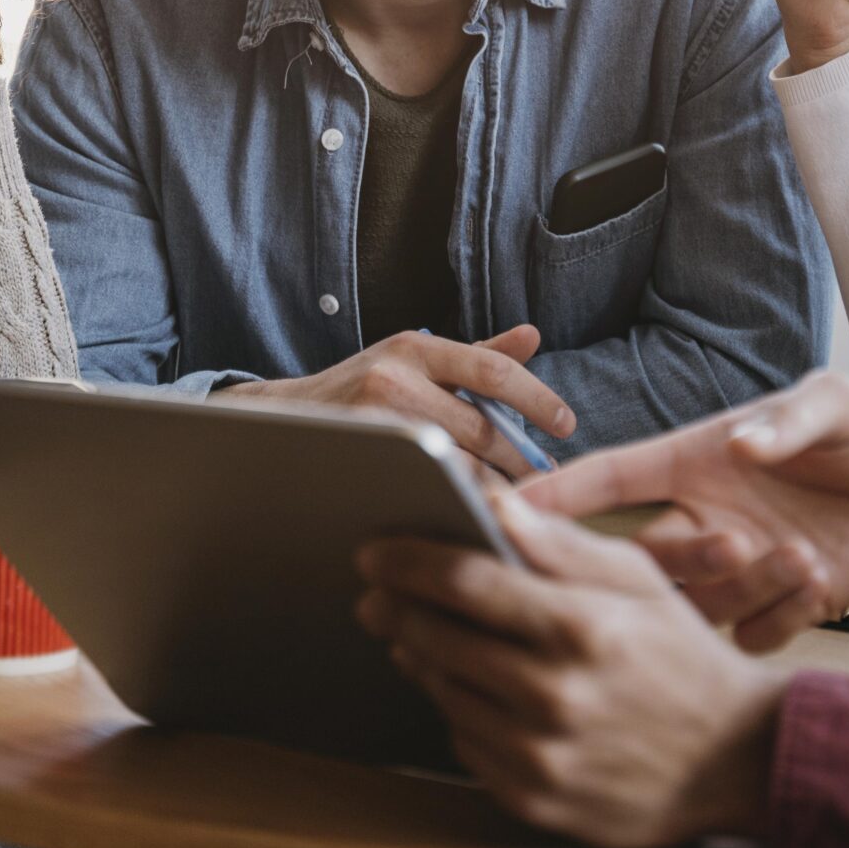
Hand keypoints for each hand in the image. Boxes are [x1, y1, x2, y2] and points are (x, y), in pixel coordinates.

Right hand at [218, 326, 572, 479]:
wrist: (280, 418)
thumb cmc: (360, 388)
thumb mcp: (413, 359)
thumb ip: (476, 355)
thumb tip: (532, 336)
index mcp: (416, 347)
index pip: (493, 370)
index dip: (537, 398)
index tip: (568, 424)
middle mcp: (395, 376)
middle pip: (481, 428)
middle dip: (520, 461)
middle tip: (546, 481)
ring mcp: (374, 420)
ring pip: (456, 465)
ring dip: (494, 487)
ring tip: (519, 502)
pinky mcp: (359, 458)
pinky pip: (423, 485)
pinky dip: (455, 499)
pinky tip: (473, 511)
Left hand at [357, 495, 786, 847]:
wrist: (735, 760)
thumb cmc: (682, 657)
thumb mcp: (639, 581)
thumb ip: (560, 543)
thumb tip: (491, 503)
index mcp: (582, 628)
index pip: (466, 582)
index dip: (408, 561)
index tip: (374, 550)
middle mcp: (554, 696)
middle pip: (439, 639)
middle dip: (397, 608)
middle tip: (376, 592)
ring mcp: (541, 756)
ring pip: (444, 694)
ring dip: (422, 658)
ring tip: (416, 634)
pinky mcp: (535, 801)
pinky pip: (466, 745)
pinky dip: (459, 711)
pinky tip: (468, 688)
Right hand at [522, 371, 848, 650]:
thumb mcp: (837, 403)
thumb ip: (789, 422)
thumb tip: (744, 444)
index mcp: (697, 459)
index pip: (609, 478)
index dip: (554, 494)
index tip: (496, 510)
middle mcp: (705, 516)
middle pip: (640, 558)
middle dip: (668, 562)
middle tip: (730, 544)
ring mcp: (740, 566)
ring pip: (695, 605)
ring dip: (738, 589)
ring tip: (802, 557)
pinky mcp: (781, 605)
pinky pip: (753, 634)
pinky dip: (779, 617)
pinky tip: (822, 583)